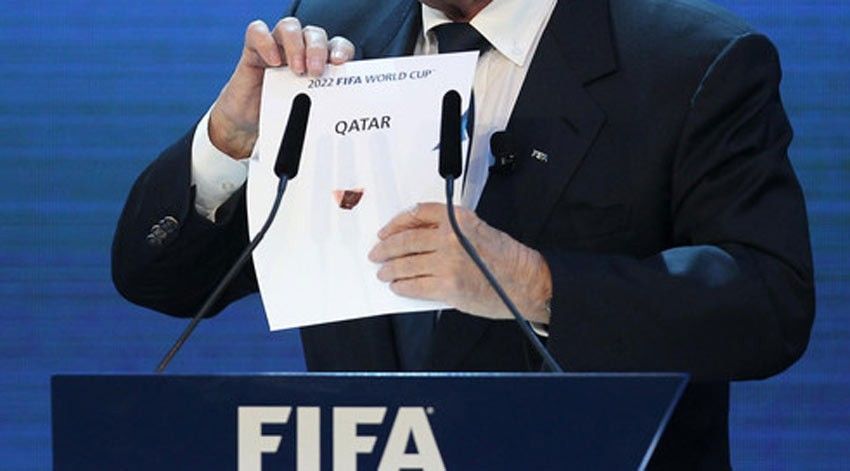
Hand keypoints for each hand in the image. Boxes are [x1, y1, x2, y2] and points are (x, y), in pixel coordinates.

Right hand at [209, 18, 354, 158]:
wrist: (250, 124)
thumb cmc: (284, 116)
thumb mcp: (308, 112)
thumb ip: (323, 105)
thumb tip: (339, 115)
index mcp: (320, 62)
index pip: (337, 45)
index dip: (341, 49)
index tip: (340, 63)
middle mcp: (300, 50)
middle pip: (314, 34)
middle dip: (317, 49)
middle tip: (315, 71)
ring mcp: (277, 47)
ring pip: (289, 26)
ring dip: (296, 45)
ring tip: (297, 69)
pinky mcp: (253, 50)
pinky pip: (257, 31)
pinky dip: (266, 42)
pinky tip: (273, 62)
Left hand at [368, 203, 552, 323]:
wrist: (526, 281)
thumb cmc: (506, 258)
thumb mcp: (477, 228)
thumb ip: (447, 229)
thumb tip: (415, 237)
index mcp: (457, 218)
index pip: (416, 214)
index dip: (395, 224)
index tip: (386, 232)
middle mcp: (450, 237)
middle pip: (406, 240)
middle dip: (386, 249)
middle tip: (377, 254)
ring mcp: (448, 263)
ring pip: (406, 264)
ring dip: (390, 269)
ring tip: (383, 272)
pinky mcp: (448, 287)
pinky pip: (415, 286)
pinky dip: (402, 286)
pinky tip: (398, 286)